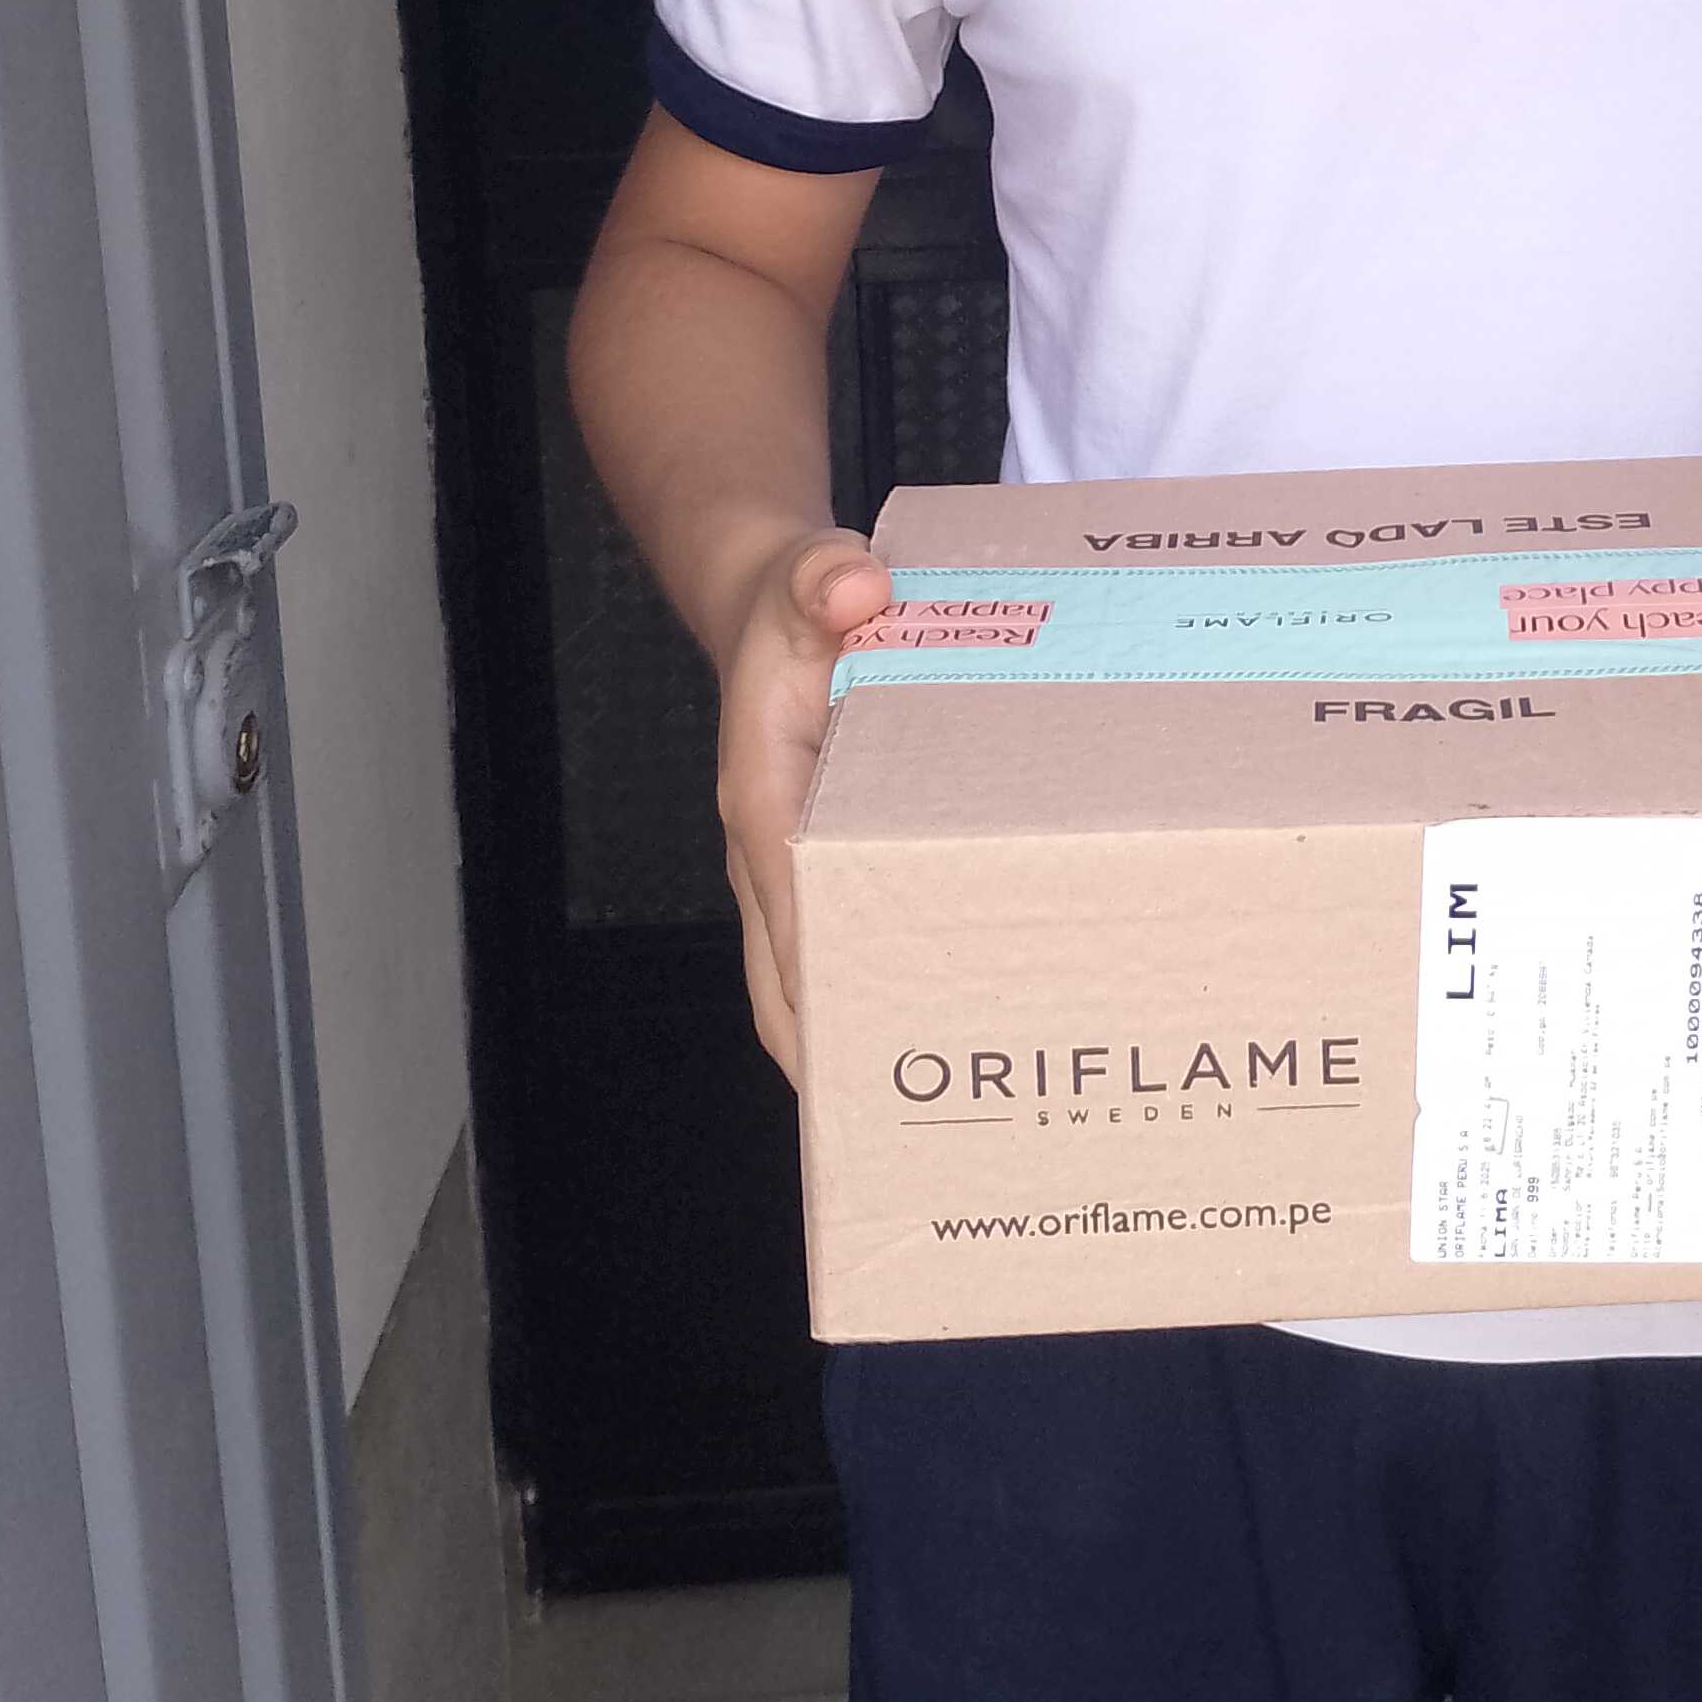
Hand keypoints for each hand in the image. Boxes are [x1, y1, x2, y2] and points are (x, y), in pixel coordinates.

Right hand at [716, 527, 892, 1081]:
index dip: (823, 979)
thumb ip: (824, 574)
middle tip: (902, 1127)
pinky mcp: (827, 864)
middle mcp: (770, 850)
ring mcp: (796, 868)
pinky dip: (875, 990)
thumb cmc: (797, 604)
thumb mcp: (808, 576)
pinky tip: (939, 1020)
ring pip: (806, 982)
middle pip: (786, 983)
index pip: (791, 907)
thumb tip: (853, 582)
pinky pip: (840, 947)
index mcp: (762, 795)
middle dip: (834, 1055)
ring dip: (850, 1040)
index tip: (859, 1053)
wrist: (776, 602)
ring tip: (924, 1109)